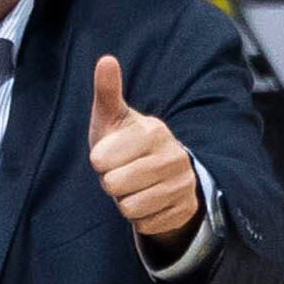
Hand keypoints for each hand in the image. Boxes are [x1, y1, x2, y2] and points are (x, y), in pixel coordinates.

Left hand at [89, 55, 201, 250]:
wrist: (163, 175)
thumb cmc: (127, 144)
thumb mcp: (114, 118)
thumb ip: (107, 92)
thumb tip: (106, 59)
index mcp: (154, 131)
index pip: (102, 160)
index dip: (99, 161)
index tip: (108, 155)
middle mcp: (174, 157)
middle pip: (114, 185)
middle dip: (111, 182)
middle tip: (122, 172)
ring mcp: (183, 185)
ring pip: (129, 207)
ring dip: (124, 201)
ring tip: (134, 186)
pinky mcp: (184, 211)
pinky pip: (144, 224)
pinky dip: (140, 217)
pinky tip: (148, 200)